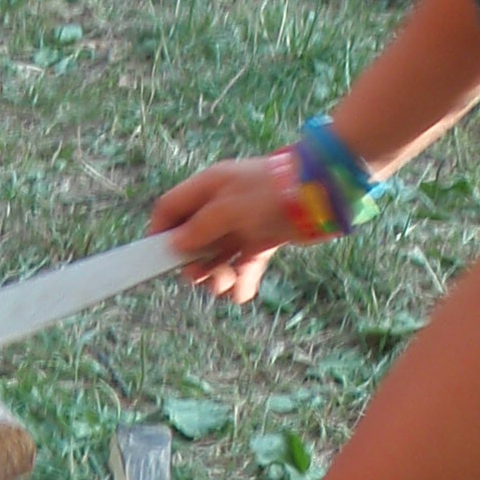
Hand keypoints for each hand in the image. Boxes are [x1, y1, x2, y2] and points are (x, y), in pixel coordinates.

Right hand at [148, 153, 300, 303]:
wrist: (322, 191)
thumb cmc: (271, 191)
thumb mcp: (228, 207)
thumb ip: (199, 227)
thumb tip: (174, 244)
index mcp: (207, 189)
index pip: (170, 210)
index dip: (160, 234)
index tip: (157, 260)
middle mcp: (221, 207)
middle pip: (192, 242)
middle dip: (195, 264)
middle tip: (203, 276)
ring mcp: (242, 225)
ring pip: (217, 259)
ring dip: (218, 278)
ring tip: (227, 285)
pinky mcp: (263, 241)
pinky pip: (243, 267)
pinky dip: (242, 282)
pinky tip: (243, 291)